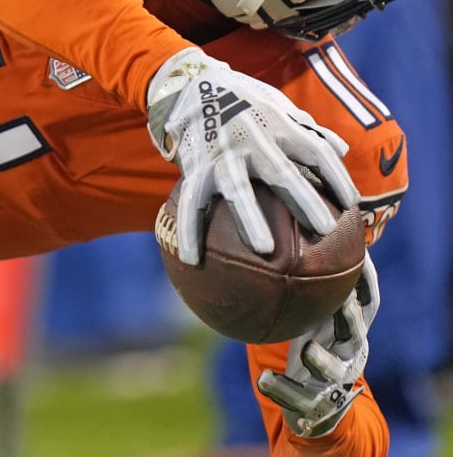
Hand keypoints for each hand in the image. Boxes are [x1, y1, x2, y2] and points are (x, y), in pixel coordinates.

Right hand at [147, 47, 357, 263]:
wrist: (191, 84)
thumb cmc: (244, 100)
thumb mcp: (277, 104)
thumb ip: (307, 128)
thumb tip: (341, 150)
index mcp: (278, 124)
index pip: (315, 150)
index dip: (334, 175)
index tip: (350, 203)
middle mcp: (252, 138)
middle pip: (281, 172)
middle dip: (302, 200)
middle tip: (325, 229)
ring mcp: (221, 153)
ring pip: (235, 188)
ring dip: (249, 218)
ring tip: (263, 249)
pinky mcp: (195, 165)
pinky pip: (190, 201)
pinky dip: (190, 230)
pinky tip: (193, 260)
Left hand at [257, 253, 378, 437]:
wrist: (317, 404)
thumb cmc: (310, 342)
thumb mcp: (311, 311)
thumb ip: (302, 278)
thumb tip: (281, 227)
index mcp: (349, 329)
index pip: (367, 303)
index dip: (366, 282)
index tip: (358, 258)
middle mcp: (348, 354)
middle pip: (355, 335)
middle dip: (350, 319)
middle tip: (340, 303)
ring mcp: (333, 381)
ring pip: (332, 371)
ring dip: (321, 359)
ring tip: (307, 350)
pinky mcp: (312, 404)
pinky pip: (297, 398)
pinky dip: (282, 389)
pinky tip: (265, 381)